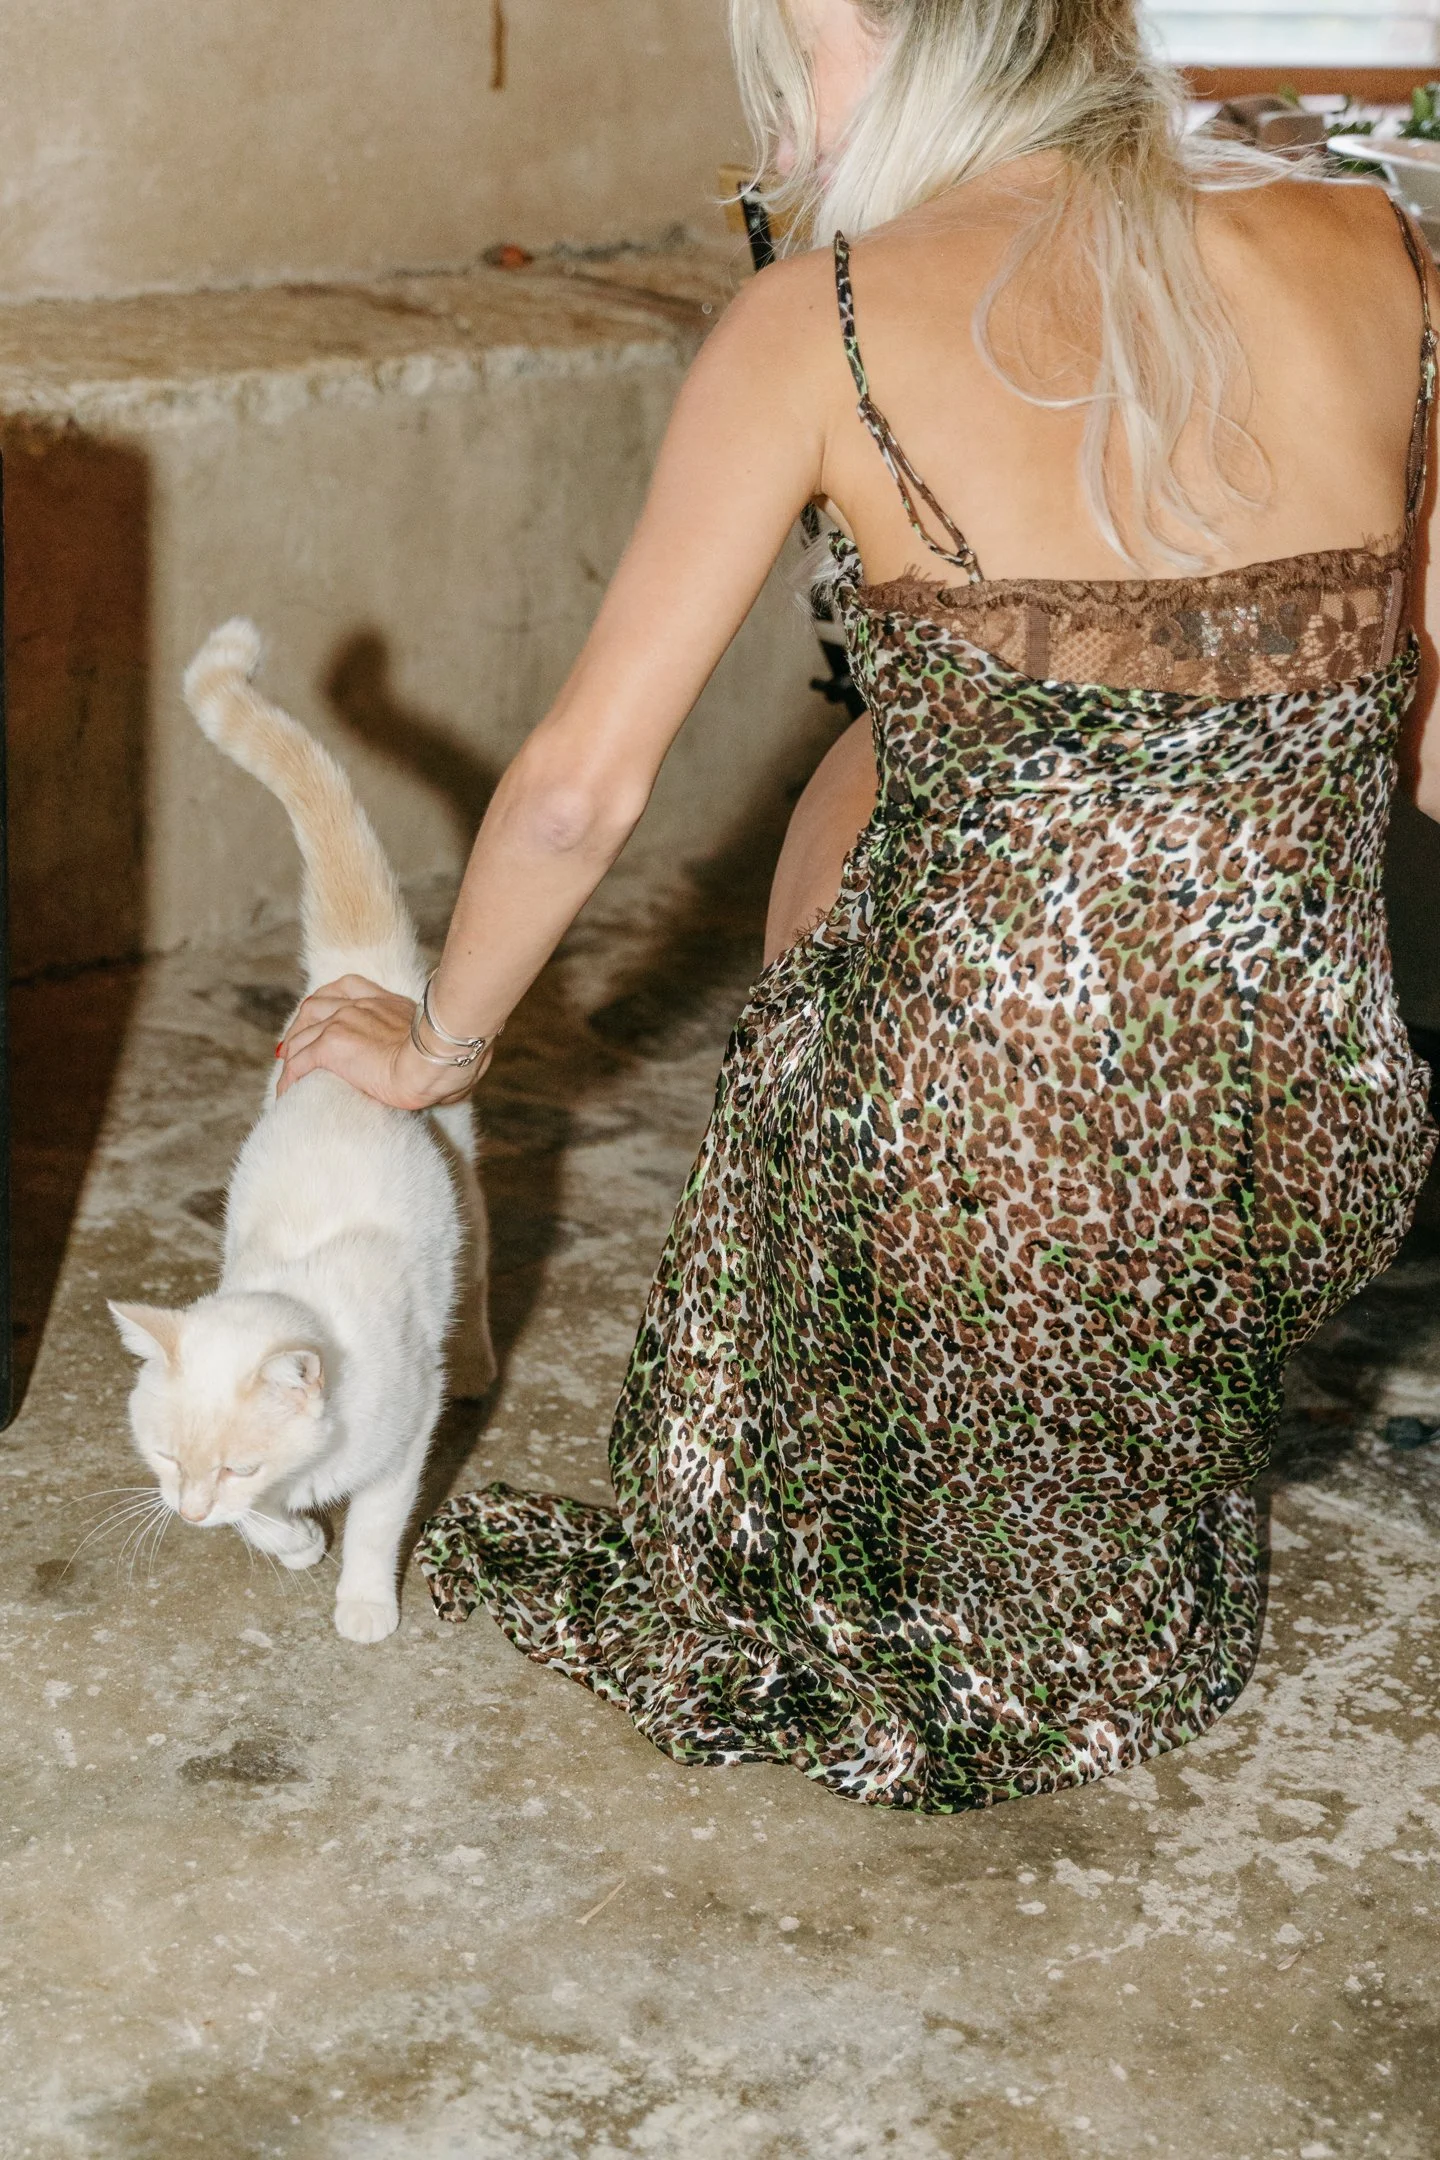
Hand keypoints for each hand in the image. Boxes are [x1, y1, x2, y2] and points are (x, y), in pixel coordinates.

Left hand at [276, 975, 488, 1108]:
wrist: (438, 1061)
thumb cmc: (452, 1060)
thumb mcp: (443, 1049)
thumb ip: (438, 1056)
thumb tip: (455, 1085)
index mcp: (386, 1001)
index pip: (345, 989)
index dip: (327, 1003)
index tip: (320, 1019)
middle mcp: (360, 1005)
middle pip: (314, 1007)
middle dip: (299, 1027)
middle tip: (292, 1050)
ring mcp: (343, 1022)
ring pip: (301, 1035)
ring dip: (291, 1055)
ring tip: (287, 1078)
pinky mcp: (332, 1046)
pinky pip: (299, 1063)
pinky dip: (288, 1078)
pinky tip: (285, 1094)